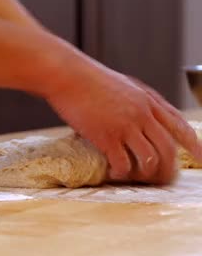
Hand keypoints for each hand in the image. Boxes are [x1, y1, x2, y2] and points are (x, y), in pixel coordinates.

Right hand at [47, 66, 201, 184]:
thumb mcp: (122, 85)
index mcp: (148, 100)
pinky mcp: (106, 136)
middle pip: (168, 148)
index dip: (194, 145)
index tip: (201, 158)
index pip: (180, 126)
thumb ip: (135, 102)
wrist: (68, 76)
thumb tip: (135, 118)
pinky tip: (113, 173)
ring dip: (145, 174)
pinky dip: (121, 173)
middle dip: (168, 169)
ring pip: (149, 159)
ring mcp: (126, 125)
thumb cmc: (87, 79)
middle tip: (162, 180)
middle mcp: (142, 114)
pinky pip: (123, 163)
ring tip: (134, 177)